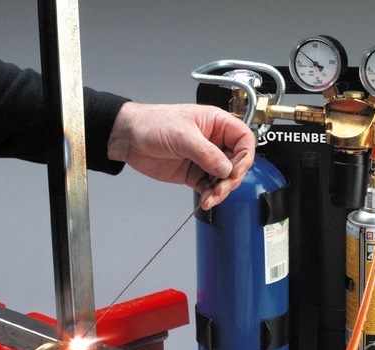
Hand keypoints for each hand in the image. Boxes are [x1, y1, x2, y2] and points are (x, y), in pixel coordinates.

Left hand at [107, 102, 255, 209]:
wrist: (129, 137)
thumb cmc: (153, 123)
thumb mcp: (182, 135)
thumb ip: (206, 153)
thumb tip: (226, 169)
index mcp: (216, 123)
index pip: (243, 139)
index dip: (245, 156)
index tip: (236, 170)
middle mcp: (213, 141)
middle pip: (236, 162)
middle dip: (232, 178)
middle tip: (222, 187)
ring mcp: (204, 159)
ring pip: (223, 178)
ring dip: (221, 190)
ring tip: (211, 198)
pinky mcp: (193, 173)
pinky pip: (208, 187)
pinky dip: (209, 195)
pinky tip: (206, 200)